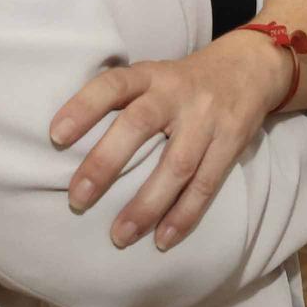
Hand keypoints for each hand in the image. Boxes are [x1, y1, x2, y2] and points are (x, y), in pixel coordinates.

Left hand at [50, 31, 290, 252]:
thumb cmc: (184, 82)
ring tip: (119, 236)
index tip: (56, 135)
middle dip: (107, 162)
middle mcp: (177, 92)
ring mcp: (207, 118)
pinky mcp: (231, 141)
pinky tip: (163, 239)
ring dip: (147, 204)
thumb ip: (122, 101)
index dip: (84, 106)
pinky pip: (207, 183)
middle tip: (77, 198)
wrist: (250, 67)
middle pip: (140, 124)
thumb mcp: (153, 75)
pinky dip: (184, 214)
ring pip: (176, 164)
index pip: (114, 84)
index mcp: (151, 75)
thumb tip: (65, 147)